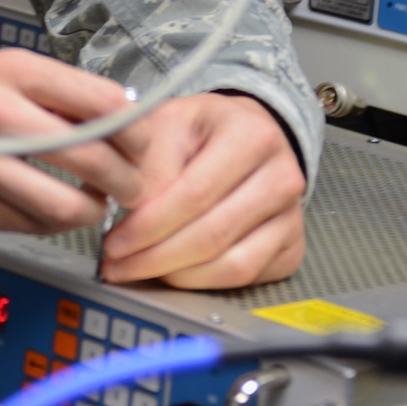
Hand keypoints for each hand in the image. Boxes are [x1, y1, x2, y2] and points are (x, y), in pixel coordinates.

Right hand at [0, 51, 148, 234]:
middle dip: (127, 181)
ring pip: (69, 207)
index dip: (136, 131)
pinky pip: (33, 227)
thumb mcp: (1, 69)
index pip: (105, 104)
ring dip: (93, 212)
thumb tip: (121, 115)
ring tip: (92, 202)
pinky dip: (51, 223)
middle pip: (95, 160)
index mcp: (14, 73)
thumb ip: (58, 93)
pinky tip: (47, 207)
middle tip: (130, 185)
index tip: (141, 142)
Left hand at [99, 94, 305, 288]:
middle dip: (156, 257)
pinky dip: (203, 282)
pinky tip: (172, 272)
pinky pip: (245, 278)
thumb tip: (135, 216)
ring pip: (231, 264)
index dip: (150, 225)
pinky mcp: (291, 248)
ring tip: (138, 269)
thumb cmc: (201, 130)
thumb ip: (150, 165)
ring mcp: (291, 217)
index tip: (115, 243)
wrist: (245, 134)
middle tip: (118, 265)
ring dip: (177, 276)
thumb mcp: (168, 123)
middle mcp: (282, 178)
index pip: (195, 194)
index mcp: (252, 136)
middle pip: (213, 234)